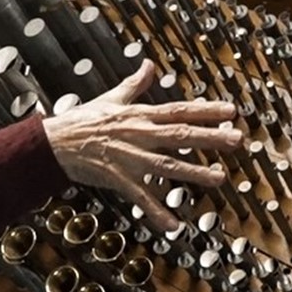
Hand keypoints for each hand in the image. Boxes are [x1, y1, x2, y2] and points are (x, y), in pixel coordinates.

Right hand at [43, 60, 242, 230]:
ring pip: (168, 166)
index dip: (206, 110)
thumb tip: (148, 65)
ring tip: (219, 178)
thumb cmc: (82, 121)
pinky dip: (157, 213)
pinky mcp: (120, 180)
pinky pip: (142, 199)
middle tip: (237, 139)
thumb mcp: (110, 98)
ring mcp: (131, 159)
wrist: (54, 143)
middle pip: (180, 136)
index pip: (179, 110)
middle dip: (210, 138)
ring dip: (194, 173)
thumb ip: (134, 84)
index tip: (231, 111)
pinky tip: (174, 226)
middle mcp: (139, 135)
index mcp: (139, 115)